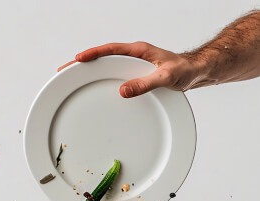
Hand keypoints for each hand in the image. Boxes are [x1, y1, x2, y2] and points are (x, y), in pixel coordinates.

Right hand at [58, 42, 202, 97]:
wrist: (196, 73)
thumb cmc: (185, 71)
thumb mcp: (166, 77)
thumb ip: (145, 84)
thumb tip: (123, 91)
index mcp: (139, 51)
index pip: (111, 49)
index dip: (93, 54)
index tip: (78, 59)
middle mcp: (133, 56)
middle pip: (102, 57)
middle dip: (81, 64)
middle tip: (63, 71)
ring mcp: (132, 65)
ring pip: (106, 67)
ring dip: (88, 73)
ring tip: (71, 81)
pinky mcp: (134, 75)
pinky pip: (112, 75)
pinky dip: (99, 80)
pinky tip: (92, 89)